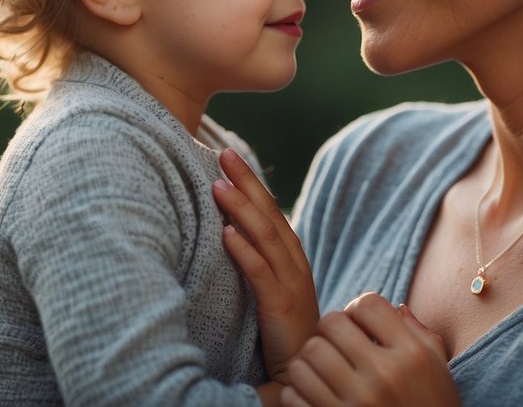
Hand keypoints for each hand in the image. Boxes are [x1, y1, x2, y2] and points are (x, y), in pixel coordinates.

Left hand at [213, 147, 318, 379]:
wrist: (304, 369)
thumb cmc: (282, 330)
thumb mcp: (272, 288)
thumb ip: (258, 261)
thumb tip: (231, 230)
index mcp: (291, 256)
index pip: (270, 210)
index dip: (251, 182)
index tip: (229, 155)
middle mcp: (294, 263)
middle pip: (269, 214)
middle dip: (247, 182)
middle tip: (224, 154)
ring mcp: (291, 283)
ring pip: (266, 237)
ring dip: (241, 209)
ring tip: (218, 186)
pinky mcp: (281, 306)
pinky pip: (261, 274)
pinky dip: (244, 252)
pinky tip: (226, 235)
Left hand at [281, 293, 457, 406]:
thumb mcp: (438, 371)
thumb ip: (420, 334)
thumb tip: (396, 307)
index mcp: (410, 356)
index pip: (368, 304)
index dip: (358, 309)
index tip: (360, 325)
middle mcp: (383, 376)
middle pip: (331, 324)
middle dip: (330, 329)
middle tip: (336, 344)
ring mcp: (356, 404)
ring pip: (307, 356)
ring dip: (310, 359)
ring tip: (323, 369)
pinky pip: (293, 394)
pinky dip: (298, 391)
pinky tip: (315, 394)